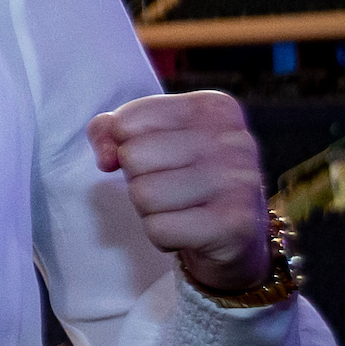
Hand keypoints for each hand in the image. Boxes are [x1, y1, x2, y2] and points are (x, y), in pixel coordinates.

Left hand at [88, 90, 271, 289]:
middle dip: (139, 180)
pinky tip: (189, 231)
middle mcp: (233, 139)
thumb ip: (112, 130)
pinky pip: (158, 229)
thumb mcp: (149, 139)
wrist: (235, 237)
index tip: (158, 160)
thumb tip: (106, 157)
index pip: (128, 121)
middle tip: (171, 189)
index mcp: (213, 107)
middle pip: (133, 157)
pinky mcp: (233, 225)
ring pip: (144, 194)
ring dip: (150, 210)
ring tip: (180, 209)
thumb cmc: (184, 179)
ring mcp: (238, 182)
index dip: (125, 147)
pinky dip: (162, 236)